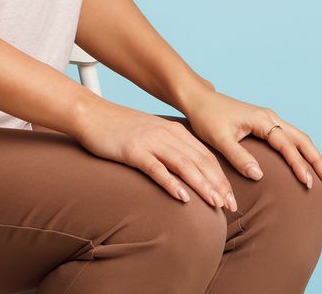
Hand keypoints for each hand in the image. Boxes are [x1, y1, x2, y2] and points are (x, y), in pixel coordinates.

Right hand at [68, 99, 239, 210]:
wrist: (91, 114)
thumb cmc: (119, 128)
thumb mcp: (151, 134)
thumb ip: (169, 147)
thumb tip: (187, 170)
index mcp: (174, 131)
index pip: (205, 156)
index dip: (221, 177)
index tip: (231, 198)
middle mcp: (166, 134)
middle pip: (200, 161)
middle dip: (218, 185)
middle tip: (231, 206)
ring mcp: (150, 141)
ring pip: (184, 165)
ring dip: (202, 185)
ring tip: (215, 203)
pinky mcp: (133, 150)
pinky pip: (156, 168)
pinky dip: (171, 183)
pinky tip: (182, 197)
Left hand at [182, 89, 321, 188]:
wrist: (199, 100)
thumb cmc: (206, 118)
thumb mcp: (218, 138)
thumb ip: (238, 156)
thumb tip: (258, 175)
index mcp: (261, 119)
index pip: (286, 144)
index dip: (298, 164)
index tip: (307, 182)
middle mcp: (270, 117)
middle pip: (301, 139)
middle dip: (317, 160)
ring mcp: (269, 119)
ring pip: (299, 137)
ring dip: (313, 155)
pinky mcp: (265, 124)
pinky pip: (290, 138)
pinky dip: (302, 151)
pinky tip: (306, 164)